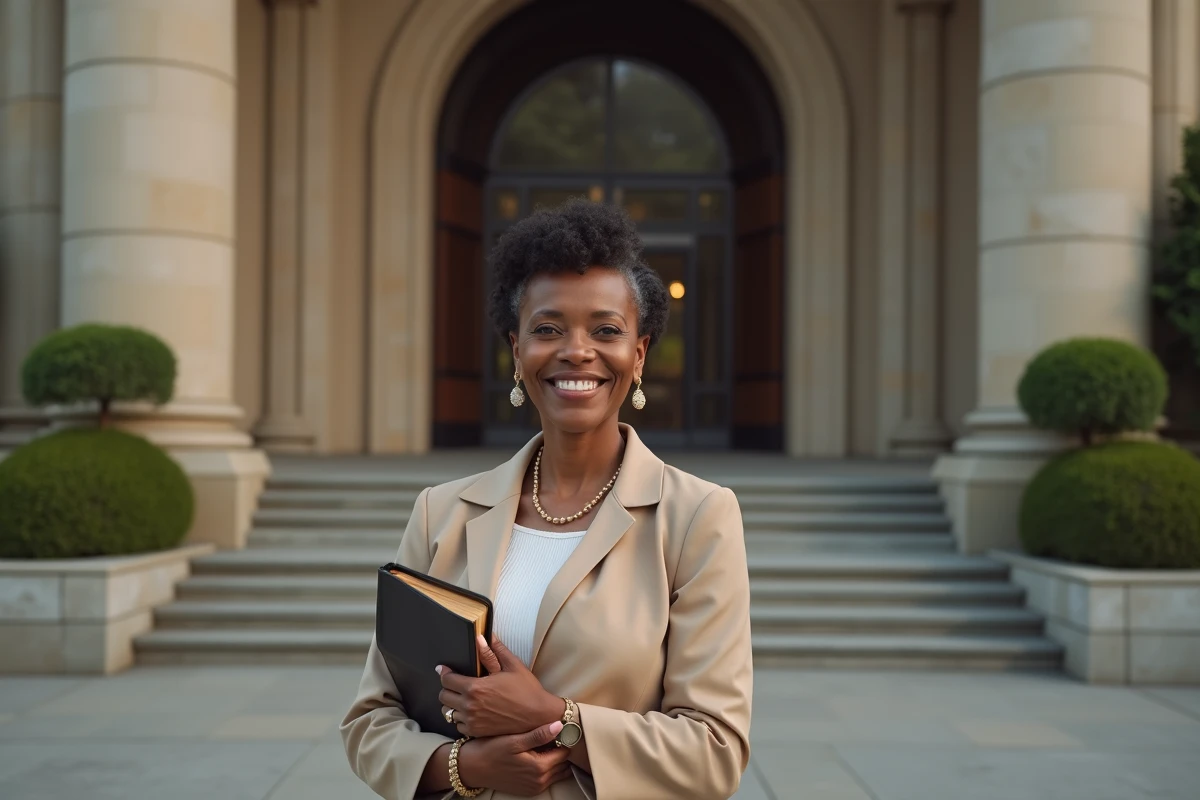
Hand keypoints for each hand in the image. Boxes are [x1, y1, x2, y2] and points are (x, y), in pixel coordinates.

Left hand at [438, 634, 561, 737]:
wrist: (538, 716)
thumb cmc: (527, 690)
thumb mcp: (512, 666)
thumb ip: (493, 651)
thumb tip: (480, 637)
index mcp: (475, 688)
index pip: (447, 680)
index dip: (443, 672)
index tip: (443, 669)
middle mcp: (470, 706)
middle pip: (443, 696)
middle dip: (447, 688)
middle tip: (454, 683)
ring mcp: (472, 721)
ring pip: (448, 712)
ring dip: (452, 704)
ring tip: (462, 697)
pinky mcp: (476, 732)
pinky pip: (458, 725)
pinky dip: (461, 718)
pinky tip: (471, 711)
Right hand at [457, 721, 573, 796]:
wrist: (474, 768)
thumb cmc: (492, 750)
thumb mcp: (514, 740)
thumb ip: (538, 735)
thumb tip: (560, 725)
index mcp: (539, 767)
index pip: (565, 752)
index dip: (563, 739)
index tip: (558, 727)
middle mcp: (540, 781)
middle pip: (564, 763)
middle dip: (561, 749)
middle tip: (552, 734)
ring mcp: (536, 788)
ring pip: (559, 772)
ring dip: (556, 759)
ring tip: (545, 744)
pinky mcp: (530, 790)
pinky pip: (549, 779)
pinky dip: (549, 768)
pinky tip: (538, 754)